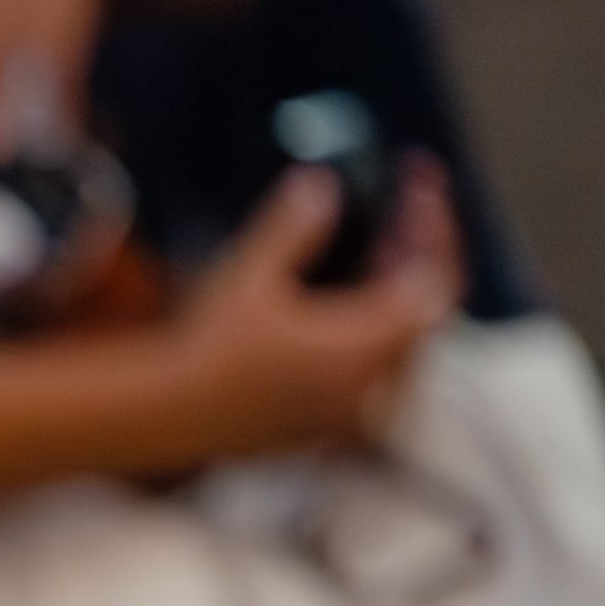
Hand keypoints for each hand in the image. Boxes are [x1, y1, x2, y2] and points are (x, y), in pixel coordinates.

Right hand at [173, 168, 454, 452]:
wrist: (170, 416)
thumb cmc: (208, 350)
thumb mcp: (249, 275)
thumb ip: (295, 226)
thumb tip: (323, 183)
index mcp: (366, 347)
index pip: (433, 276)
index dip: (434, 225)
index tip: (417, 184)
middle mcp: (373, 384)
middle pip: (426, 309)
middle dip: (416, 255)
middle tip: (396, 212)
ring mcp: (356, 409)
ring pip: (404, 341)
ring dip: (398, 293)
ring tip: (375, 252)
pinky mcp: (333, 422)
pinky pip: (378, 371)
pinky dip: (376, 329)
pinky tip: (346, 304)